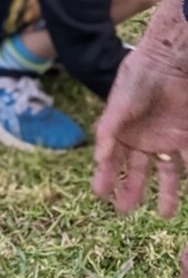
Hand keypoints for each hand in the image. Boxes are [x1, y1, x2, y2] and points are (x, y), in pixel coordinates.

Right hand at [93, 0, 187, 219]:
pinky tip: (185, 198)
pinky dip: (186, 180)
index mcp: (122, 130)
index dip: (105, 176)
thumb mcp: (118, 105)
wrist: (167, 63)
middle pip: (136, 169)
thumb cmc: (137, 80)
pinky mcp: (184, 136)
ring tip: (164, 214)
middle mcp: (142, 138)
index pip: (112, 158)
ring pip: (165, 172)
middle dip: (131, 190)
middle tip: (124, 210)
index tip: (100, 194)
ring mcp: (165, 138)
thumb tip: (99, 158)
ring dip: (164, 192)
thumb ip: (109, 130)